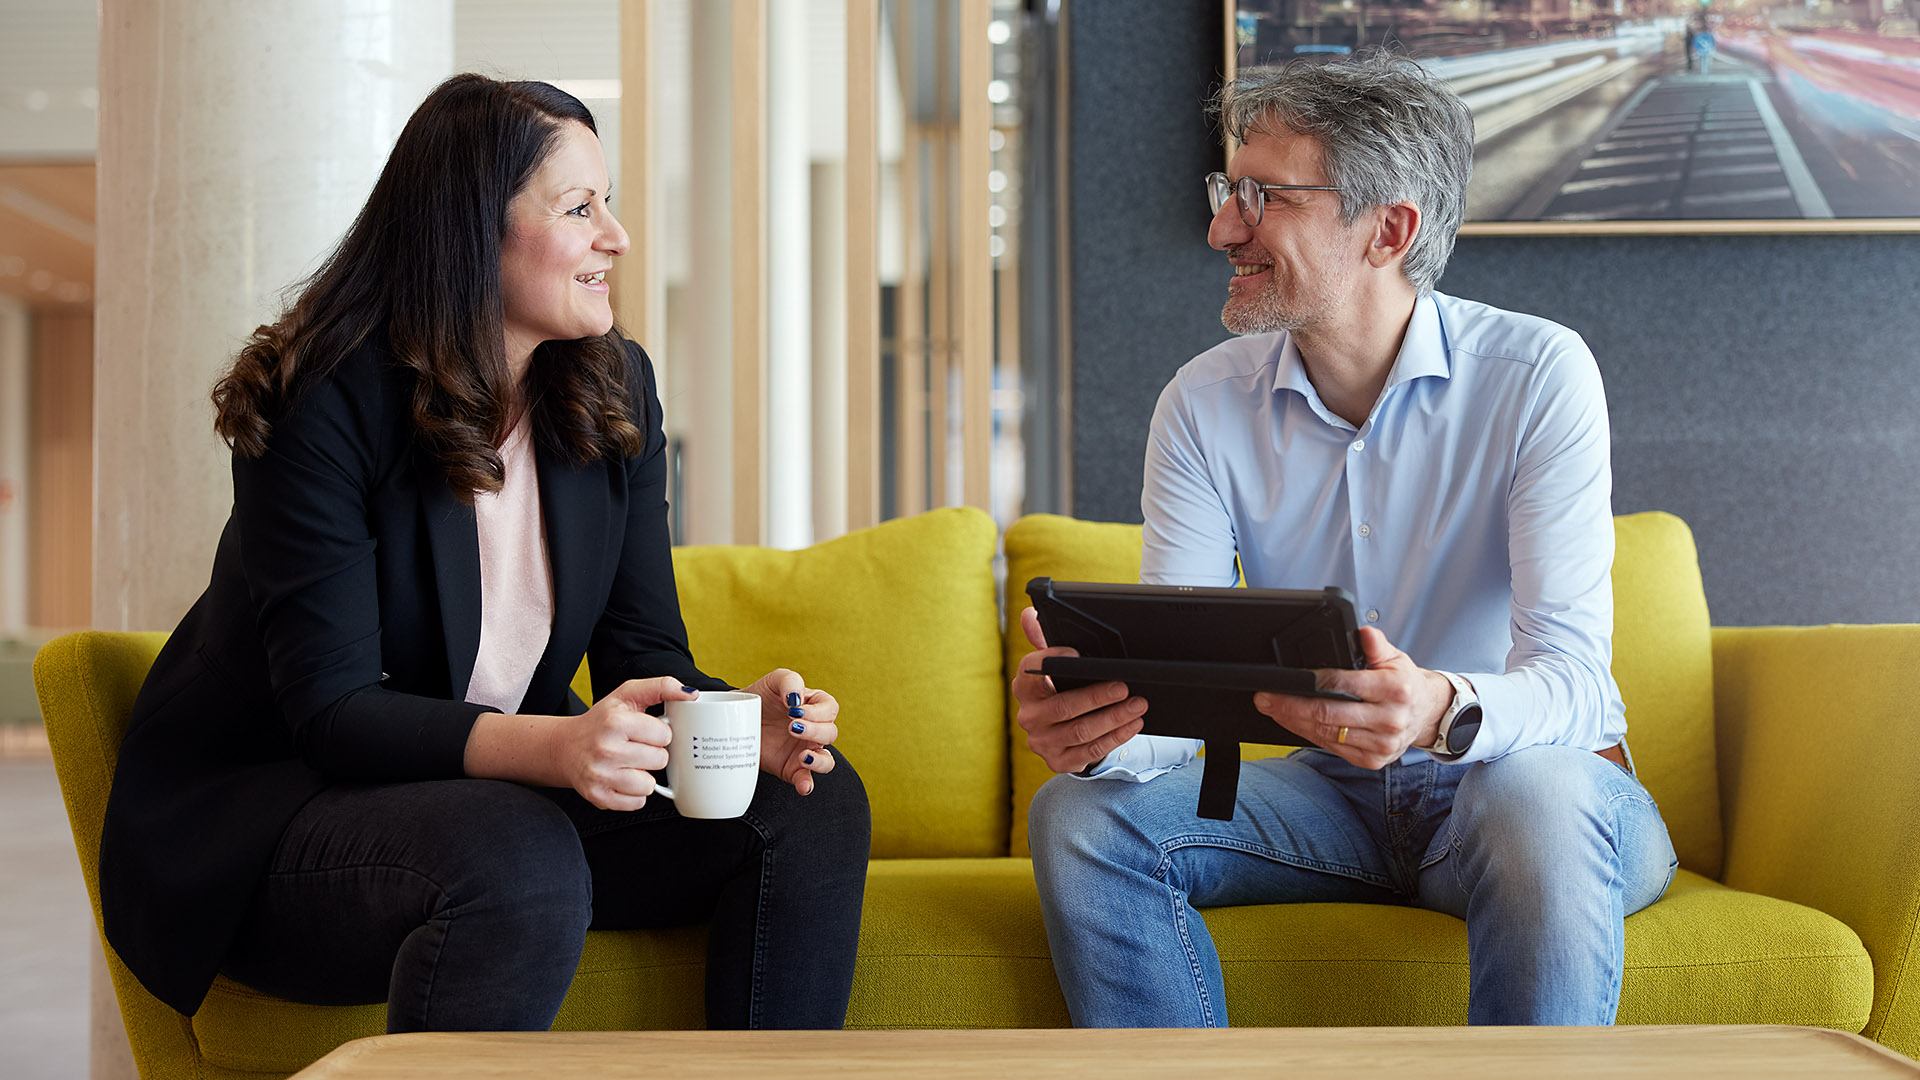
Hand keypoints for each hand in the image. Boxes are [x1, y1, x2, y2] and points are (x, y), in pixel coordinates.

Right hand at [558, 678, 699, 809]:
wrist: (566, 747)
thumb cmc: (601, 721)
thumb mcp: (627, 695)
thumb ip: (660, 687)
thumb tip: (689, 693)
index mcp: (615, 721)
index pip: (664, 735)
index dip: (659, 733)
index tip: (646, 732)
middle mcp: (606, 749)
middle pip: (660, 760)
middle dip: (653, 754)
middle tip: (636, 747)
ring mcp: (601, 775)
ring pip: (650, 784)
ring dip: (645, 775)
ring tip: (629, 764)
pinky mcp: (599, 796)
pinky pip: (637, 803)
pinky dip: (634, 793)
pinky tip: (622, 778)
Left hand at [744, 668, 840, 795]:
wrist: (734, 719)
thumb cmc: (759, 697)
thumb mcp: (774, 680)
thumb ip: (790, 681)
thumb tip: (797, 700)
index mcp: (814, 706)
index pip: (830, 709)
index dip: (817, 711)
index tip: (794, 710)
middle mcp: (814, 730)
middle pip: (830, 733)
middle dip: (814, 731)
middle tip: (791, 727)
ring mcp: (804, 751)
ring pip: (827, 760)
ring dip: (819, 760)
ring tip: (802, 756)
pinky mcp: (791, 769)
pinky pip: (806, 780)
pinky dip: (807, 785)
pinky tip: (803, 785)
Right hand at [1012, 606, 1147, 773]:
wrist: (1059, 733)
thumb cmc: (1059, 690)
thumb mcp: (1052, 665)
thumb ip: (1043, 638)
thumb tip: (1029, 613)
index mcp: (1024, 687)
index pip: (1031, 670)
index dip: (1052, 660)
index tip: (1077, 654)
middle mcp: (1029, 716)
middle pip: (1064, 706)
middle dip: (1098, 696)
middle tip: (1124, 686)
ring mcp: (1042, 741)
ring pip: (1081, 731)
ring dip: (1113, 718)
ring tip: (1137, 705)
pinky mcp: (1059, 761)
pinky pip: (1090, 751)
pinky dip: (1115, 737)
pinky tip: (1132, 725)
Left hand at [1251, 627, 1453, 769]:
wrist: (1426, 715)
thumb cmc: (1404, 684)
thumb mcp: (1395, 658)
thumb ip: (1375, 645)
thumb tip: (1364, 632)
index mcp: (1395, 690)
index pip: (1342, 685)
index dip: (1309, 683)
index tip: (1284, 681)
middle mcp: (1390, 720)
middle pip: (1328, 714)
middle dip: (1290, 706)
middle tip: (1265, 699)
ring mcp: (1382, 744)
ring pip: (1326, 733)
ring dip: (1294, 722)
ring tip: (1273, 710)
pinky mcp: (1373, 760)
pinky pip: (1332, 747)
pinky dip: (1309, 735)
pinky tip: (1294, 723)